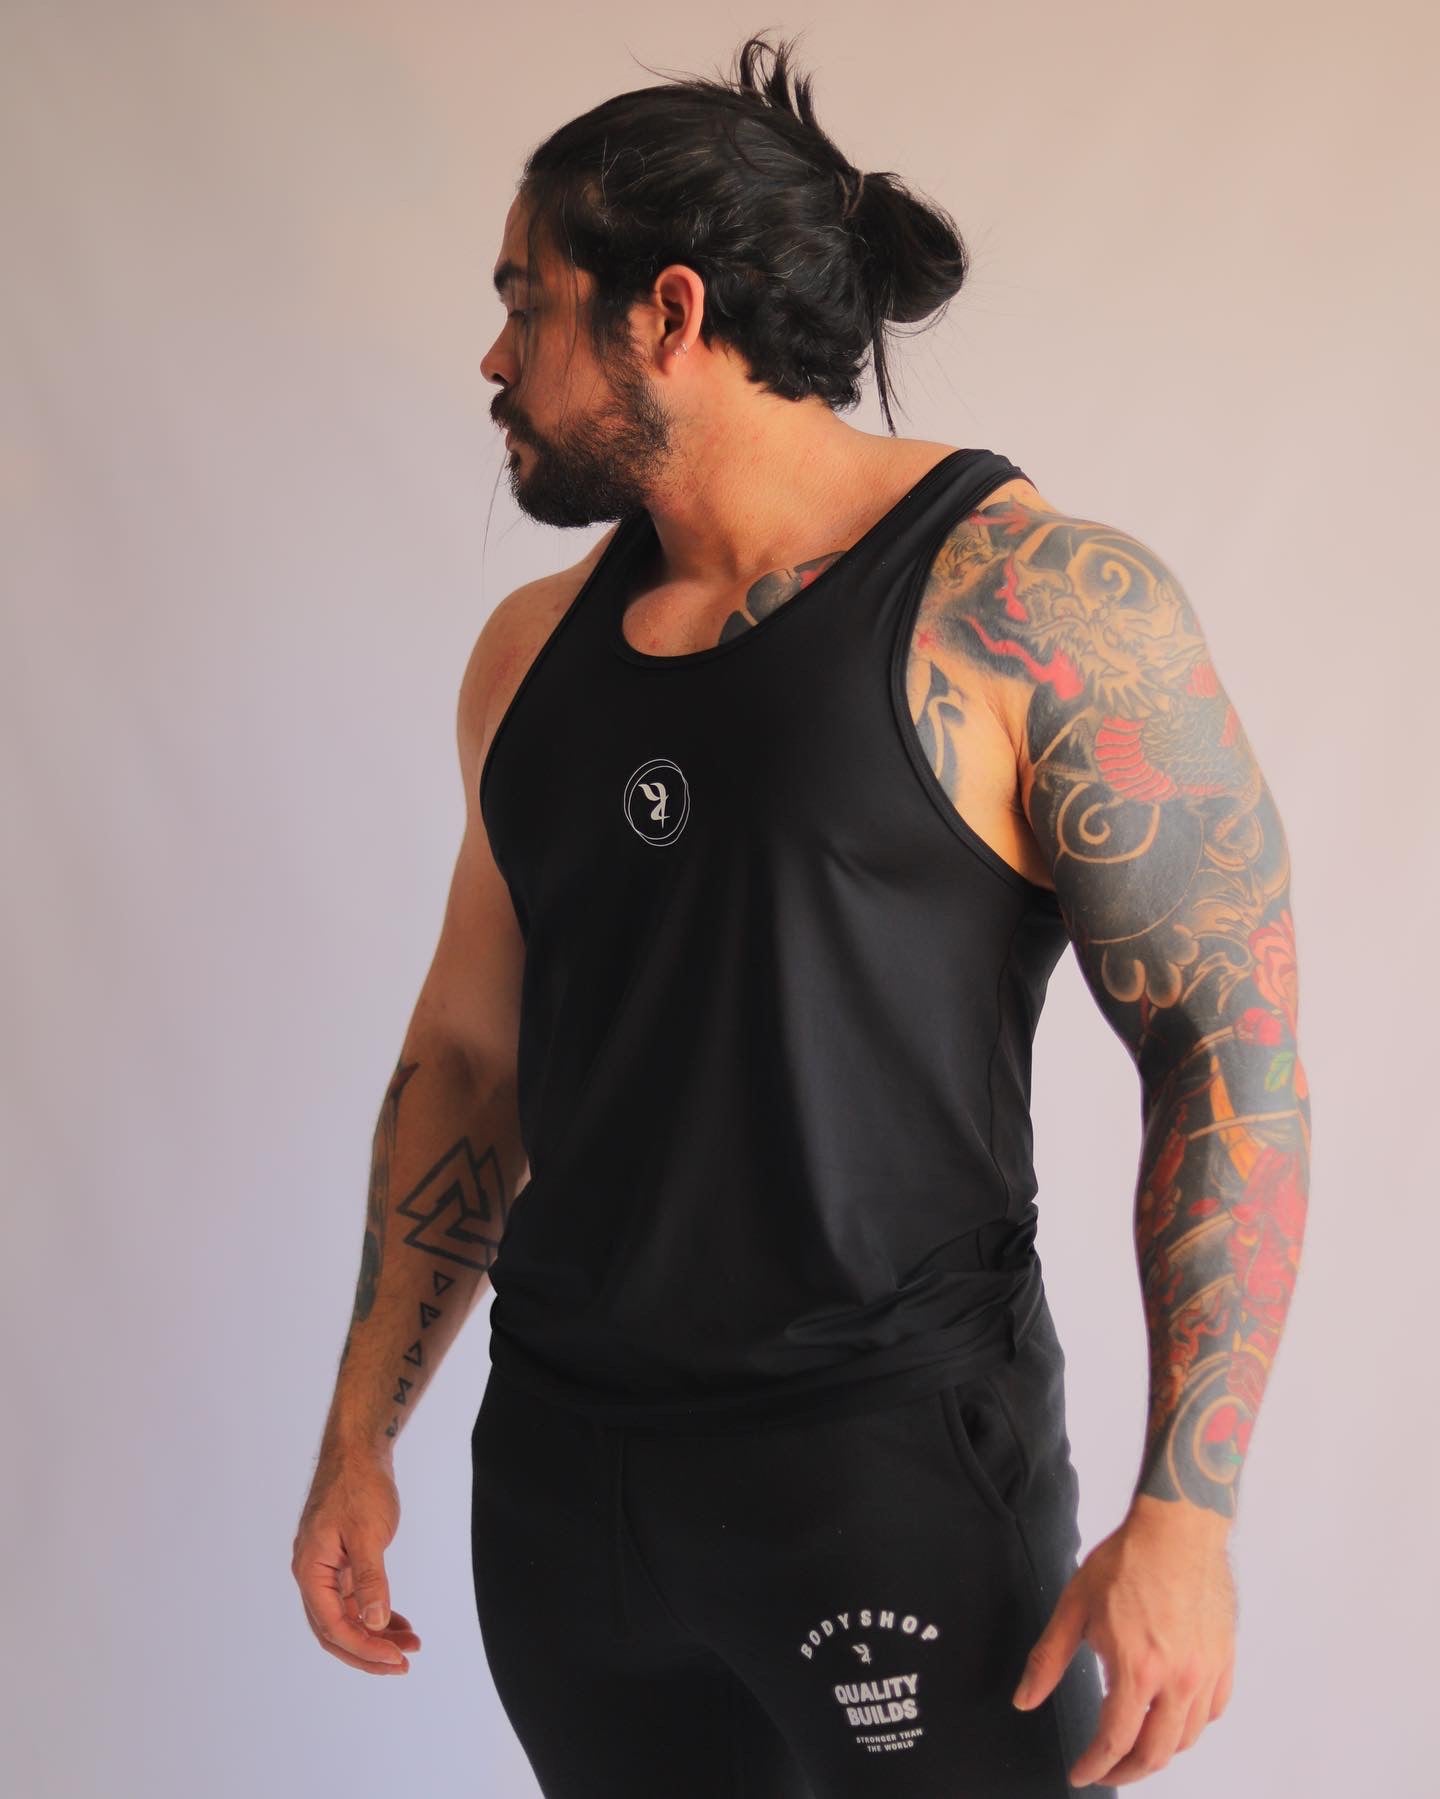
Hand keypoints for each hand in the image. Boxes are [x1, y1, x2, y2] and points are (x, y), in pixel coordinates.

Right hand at [292, 1447, 422, 1674]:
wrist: (358, 1450)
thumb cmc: (358, 1485)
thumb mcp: (368, 1533)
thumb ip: (370, 1580)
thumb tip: (375, 1622)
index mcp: (310, 1571)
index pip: (333, 1626)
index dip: (364, 1648)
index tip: (396, 1659)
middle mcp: (312, 1575)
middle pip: (335, 1630)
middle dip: (368, 1651)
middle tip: (403, 1664)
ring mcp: (326, 1569)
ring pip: (347, 1616)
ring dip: (376, 1633)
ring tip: (410, 1645)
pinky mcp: (341, 1561)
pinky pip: (355, 1598)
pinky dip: (376, 1612)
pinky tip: (400, 1622)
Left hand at [1010, 1503, 1235, 1786]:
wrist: (1177, 1528)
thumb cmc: (1127, 1561)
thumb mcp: (1074, 1607)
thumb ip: (1048, 1659)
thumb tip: (1024, 1699)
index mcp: (1137, 1669)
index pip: (1115, 1740)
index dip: (1095, 1765)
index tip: (1081, 1773)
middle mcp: (1178, 1679)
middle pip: (1155, 1754)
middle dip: (1126, 1771)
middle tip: (1105, 1770)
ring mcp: (1206, 1672)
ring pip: (1187, 1738)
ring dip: (1159, 1752)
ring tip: (1135, 1746)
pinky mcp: (1225, 1659)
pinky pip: (1213, 1712)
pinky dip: (1191, 1725)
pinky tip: (1173, 1716)